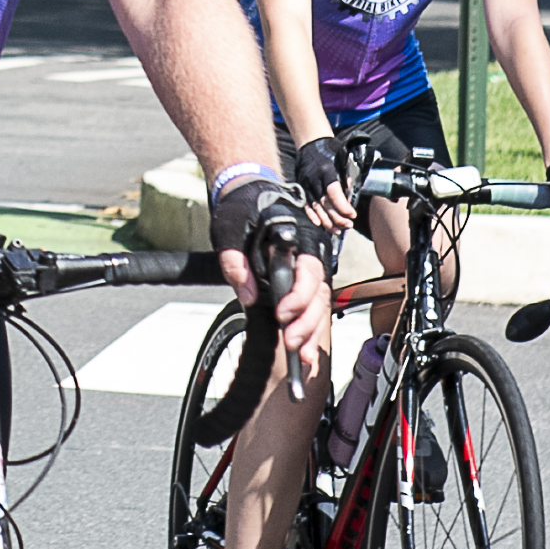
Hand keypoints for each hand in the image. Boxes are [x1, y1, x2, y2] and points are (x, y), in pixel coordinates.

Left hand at [211, 173, 330, 373]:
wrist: (247, 190)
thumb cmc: (241, 206)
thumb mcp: (229, 230)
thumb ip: (236, 263)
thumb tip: (249, 295)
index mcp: (297, 237)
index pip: (309, 271)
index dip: (299, 296)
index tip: (281, 313)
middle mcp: (308, 253)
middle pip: (319, 293)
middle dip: (307, 322)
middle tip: (291, 342)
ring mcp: (305, 268)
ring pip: (319, 304)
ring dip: (311, 331)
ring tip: (303, 358)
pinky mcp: (299, 280)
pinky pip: (311, 306)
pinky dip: (309, 329)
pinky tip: (304, 351)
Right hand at [283, 132, 349, 223]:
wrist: (310, 142)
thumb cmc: (330, 150)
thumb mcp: (342, 158)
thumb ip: (346, 176)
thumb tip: (350, 193)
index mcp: (325, 170)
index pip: (333, 192)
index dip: (342, 206)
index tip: (352, 214)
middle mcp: (313, 178)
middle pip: (325, 203)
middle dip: (337, 217)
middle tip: (348, 225)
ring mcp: (305, 183)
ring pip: (315, 206)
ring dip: (326, 221)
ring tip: (337, 230)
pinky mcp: (301, 186)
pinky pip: (306, 204)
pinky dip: (312, 215)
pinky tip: (319, 224)